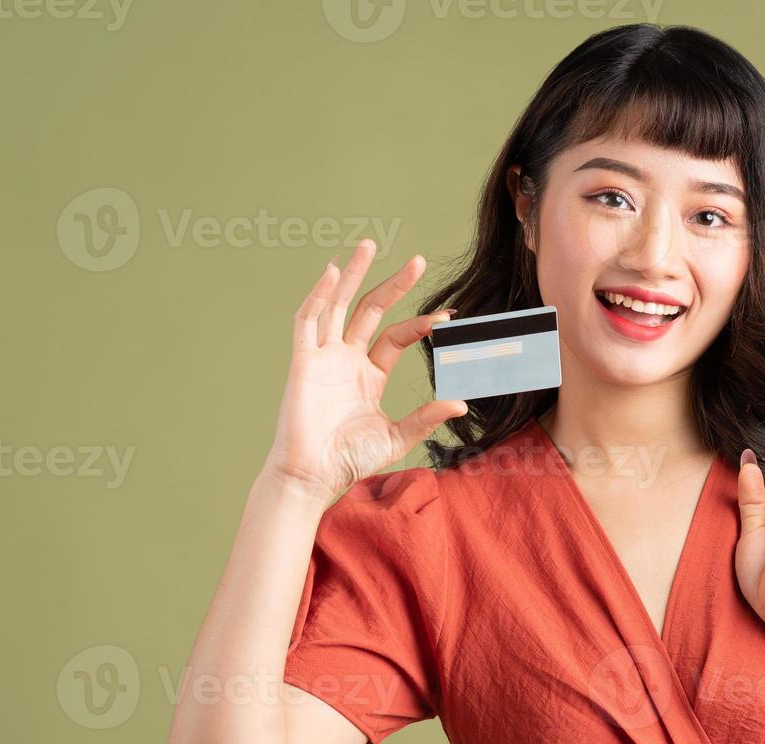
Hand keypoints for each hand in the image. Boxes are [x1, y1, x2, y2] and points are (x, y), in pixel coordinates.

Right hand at [262, 239, 467, 502]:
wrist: (314, 476)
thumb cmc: (349, 461)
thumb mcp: (397, 437)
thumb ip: (426, 419)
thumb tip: (461, 404)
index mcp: (369, 375)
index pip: (397, 337)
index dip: (421, 324)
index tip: (448, 316)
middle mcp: (347, 360)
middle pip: (370, 311)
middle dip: (393, 285)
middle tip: (418, 261)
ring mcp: (324, 358)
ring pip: (338, 306)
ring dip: (352, 275)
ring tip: (367, 245)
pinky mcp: (303, 362)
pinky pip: (308, 321)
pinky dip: (319, 296)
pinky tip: (332, 272)